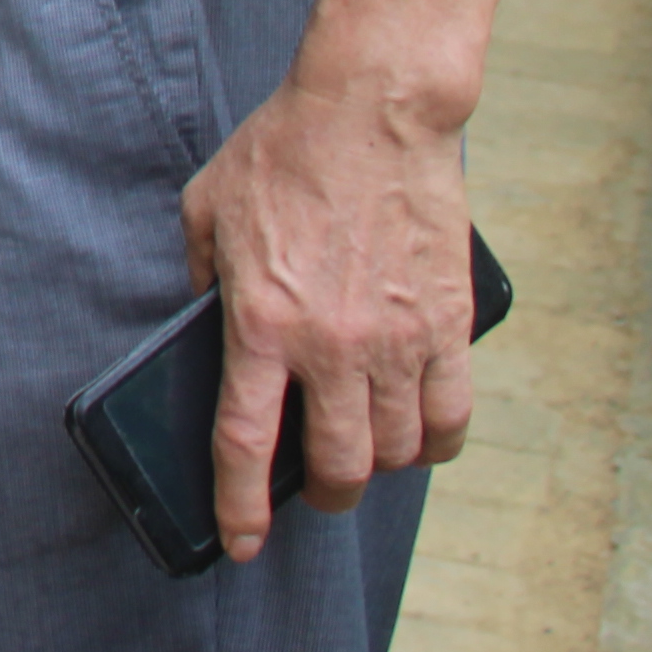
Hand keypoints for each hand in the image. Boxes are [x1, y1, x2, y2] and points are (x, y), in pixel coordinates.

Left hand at [178, 75, 481, 560]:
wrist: (372, 110)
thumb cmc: (284, 151)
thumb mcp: (207, 209)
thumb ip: (199, 275)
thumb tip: (202, 324)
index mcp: (260, 323)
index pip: (246, 446)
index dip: (242, 508)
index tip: (243, 541)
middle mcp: (330, 346)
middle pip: (336, 467)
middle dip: (323, 496)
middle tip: (317, 490)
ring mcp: (396, 341)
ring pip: (396, 452)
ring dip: (378, 467)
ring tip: (365, 453)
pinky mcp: (447, 326)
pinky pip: (452, 417)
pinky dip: (437, 442)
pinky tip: (420, 436)